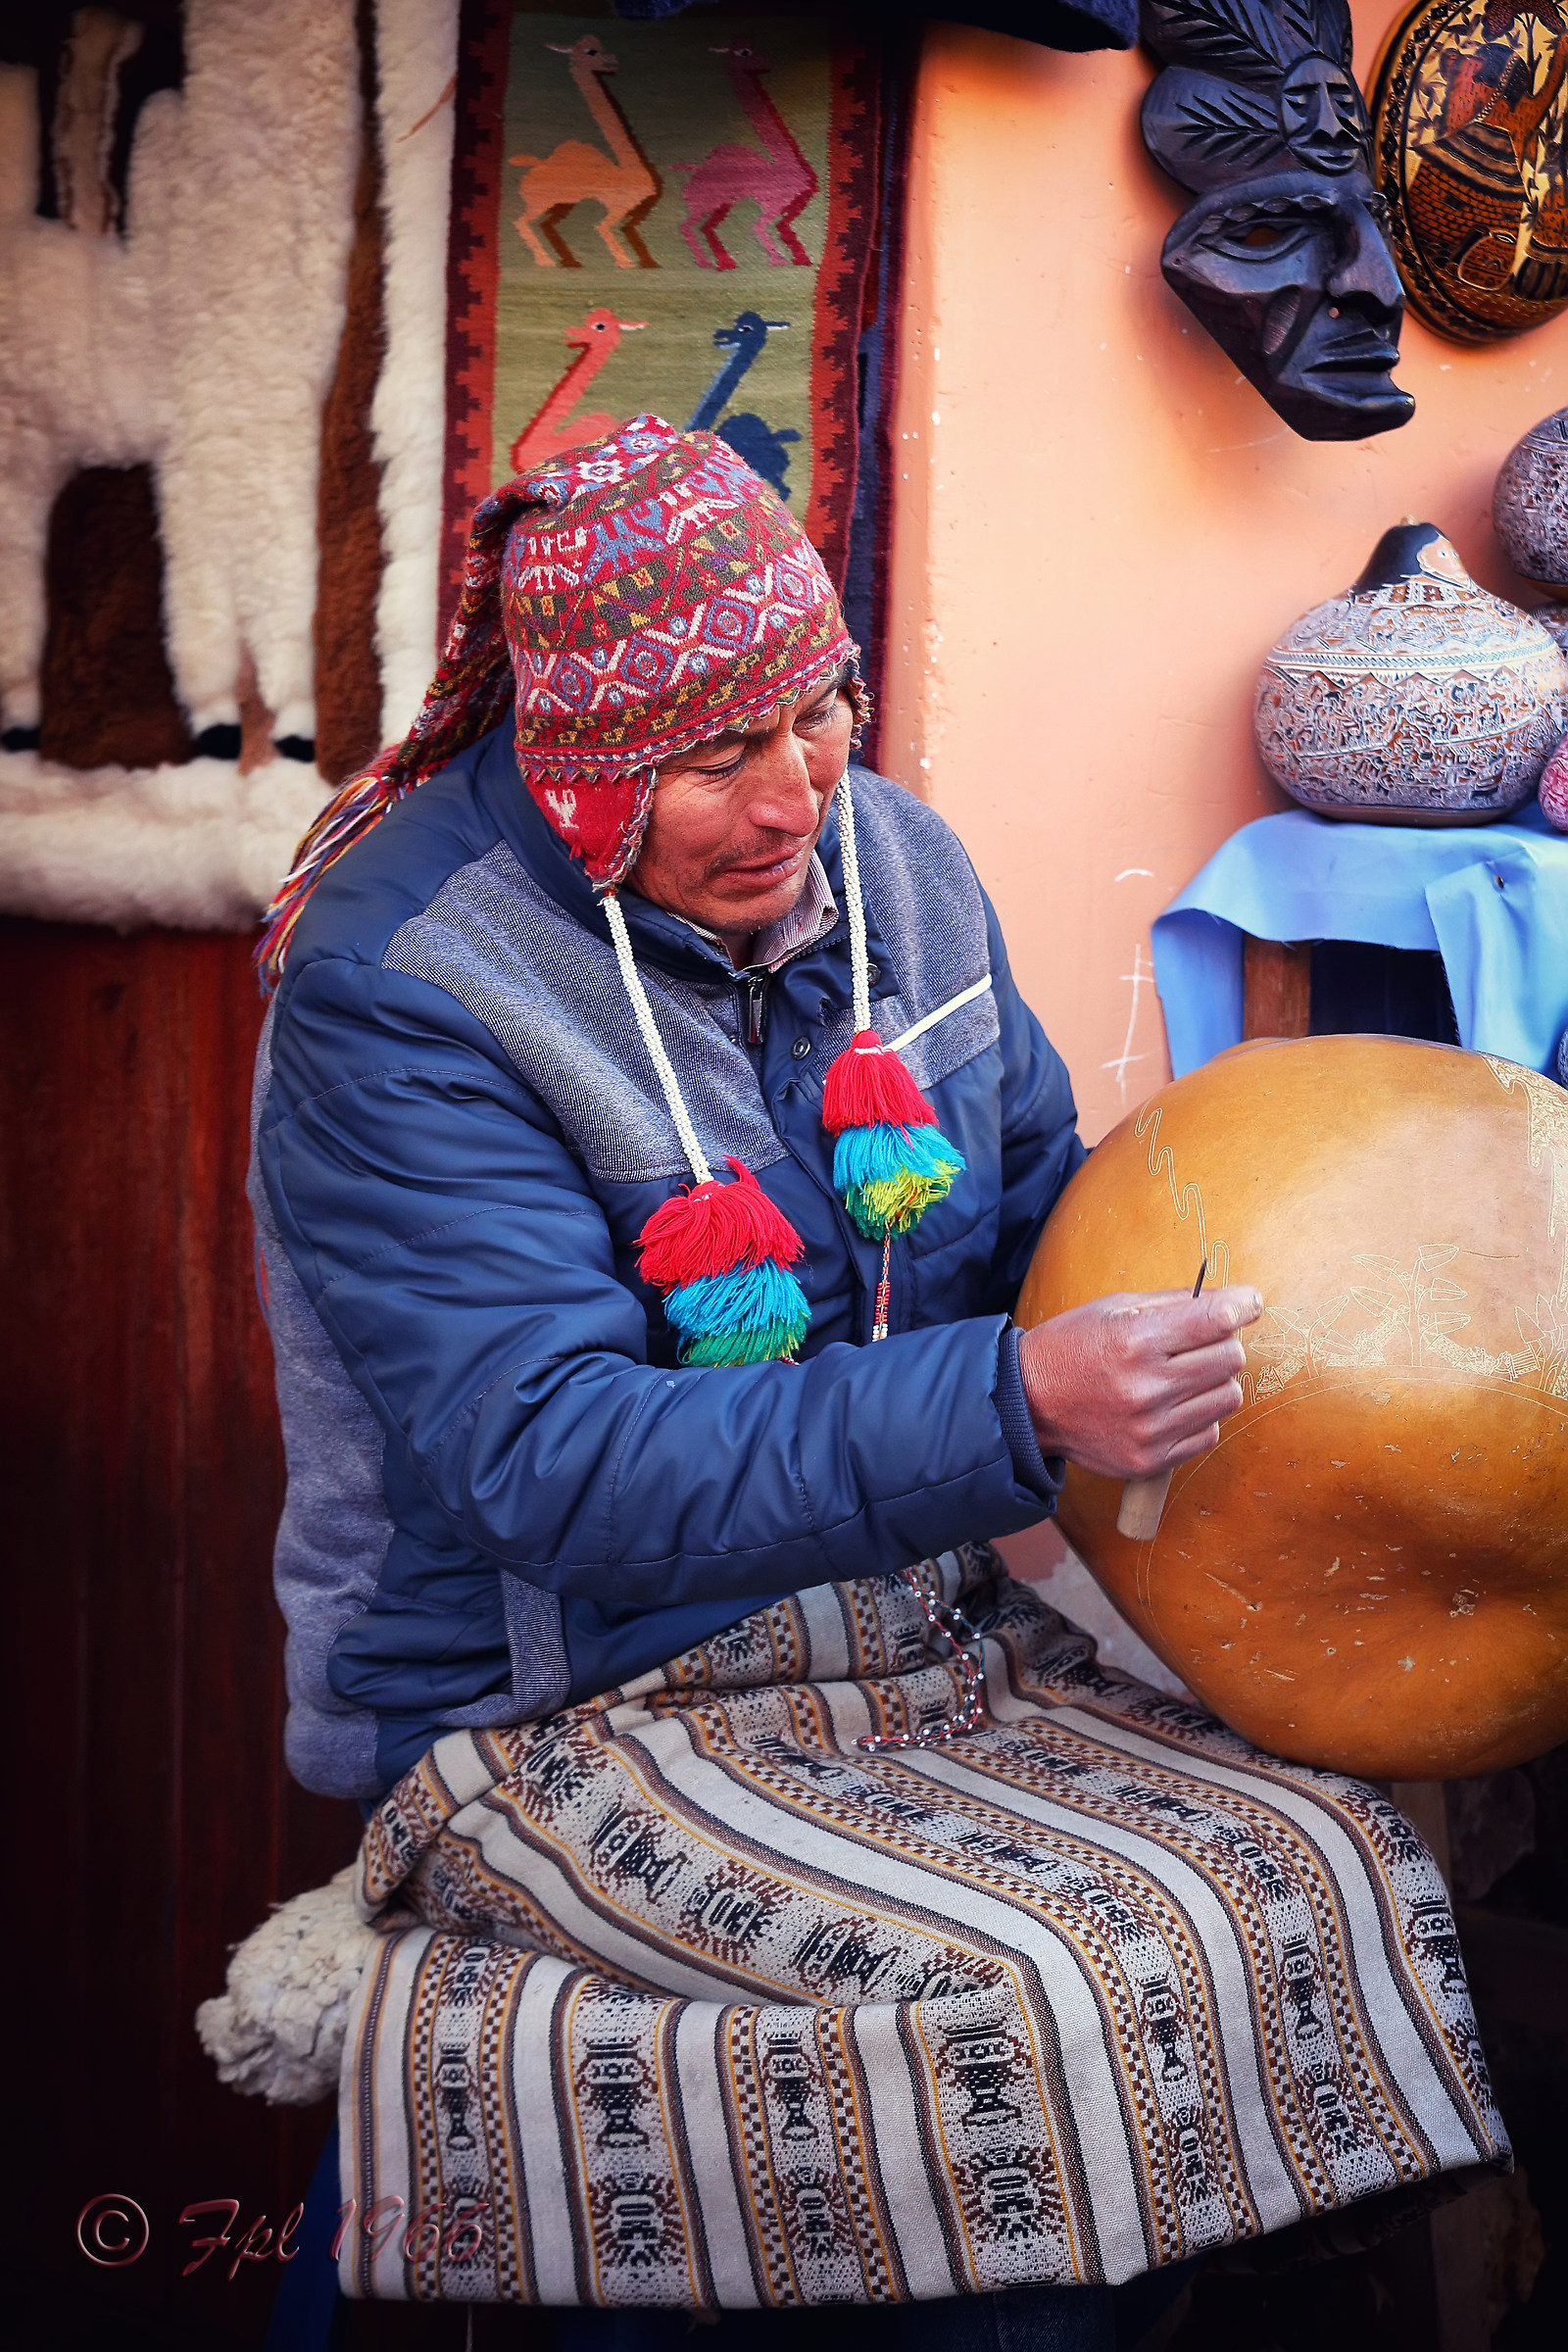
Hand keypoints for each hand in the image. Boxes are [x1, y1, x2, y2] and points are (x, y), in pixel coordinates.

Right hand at [1017, 1286, 1261, 1480]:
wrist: (1027, 1404)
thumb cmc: (1072, 1347)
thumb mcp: (1114, 1308)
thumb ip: (1175, 1303)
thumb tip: (1234, 1301)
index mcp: (1135, 1341)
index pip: (1217, 1320)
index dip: (1243, 1305)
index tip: (1249, 1302)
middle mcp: (1146, 1388)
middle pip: (1231, 1358)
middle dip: (1222, 1343)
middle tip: (1199, 1342)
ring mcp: (1150, 1429)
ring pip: (1228, 1397)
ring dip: (1213, 1381)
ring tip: (1182, 1376)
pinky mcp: (1151, 1460)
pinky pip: (1209, 1432)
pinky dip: (1199, 1415)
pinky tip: (1171, 1405)